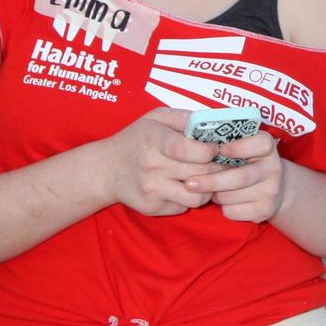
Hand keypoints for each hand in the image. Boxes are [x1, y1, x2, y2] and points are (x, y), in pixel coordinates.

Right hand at [98, 108, 221, 216]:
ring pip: (197, 197)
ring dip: (208, 188)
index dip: (209, 151)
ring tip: (205, 178)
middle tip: (219, 164)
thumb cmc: (137, 139)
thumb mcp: (155, 118)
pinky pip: (184, 207)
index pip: (189, 150)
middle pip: (200, 173)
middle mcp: (152, 167)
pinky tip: (185, 187)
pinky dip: (190, 198)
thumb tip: (211, 124)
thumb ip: (183, 117)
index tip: (214, 149)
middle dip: (216, 169)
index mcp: (154, 140)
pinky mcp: (153, 208)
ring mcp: (152, 190)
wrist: (106, 170)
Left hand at [188, 132, 285, 222]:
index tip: (220, 150)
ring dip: (215, 194)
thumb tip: (194, 146)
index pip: (260, 144)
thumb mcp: (243, 146)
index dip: (239, 148)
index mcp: (267, 146)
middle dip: (212, 181)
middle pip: (240, 178)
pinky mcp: (264, 210)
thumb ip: (225, 142)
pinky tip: (226, 200)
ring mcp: (270, 191)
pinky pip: (232, 211)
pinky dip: (223, 207)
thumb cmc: (246, 161)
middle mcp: (273, 168)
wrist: (273, 188)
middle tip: (189, 183)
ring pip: (231, 196)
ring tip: (213, 189)